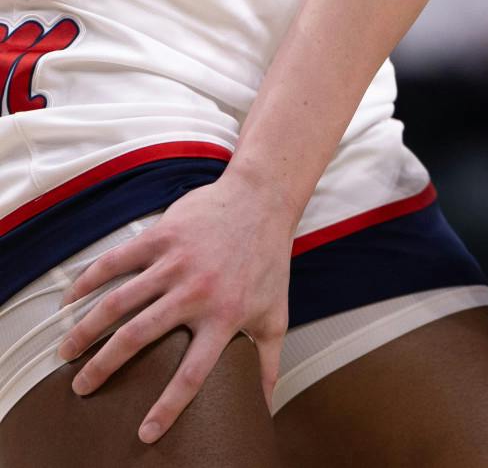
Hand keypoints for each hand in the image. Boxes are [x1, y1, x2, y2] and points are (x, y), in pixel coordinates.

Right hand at [56, 175, 290, 442]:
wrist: (263, 201)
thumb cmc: (268, 262)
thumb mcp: (274, 314)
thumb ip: (266, 361)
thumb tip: (264, 404)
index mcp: (225, 315)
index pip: (193, 371)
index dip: (169, 406)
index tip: (146, 432)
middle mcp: (197, 291)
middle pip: (139, 336)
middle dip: (104, 366)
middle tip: (82, 388)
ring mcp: (176, 262)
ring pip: (118, 302)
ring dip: (85, 329)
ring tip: (66, 353)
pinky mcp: (160, 237)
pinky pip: (115, 262)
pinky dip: (87, 281)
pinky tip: (69, 301)